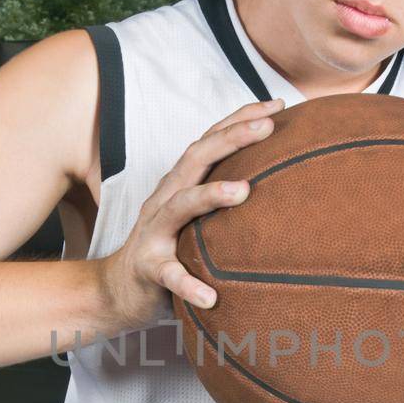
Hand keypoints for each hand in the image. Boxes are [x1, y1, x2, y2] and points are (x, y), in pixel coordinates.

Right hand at [103, 96, 285, 331]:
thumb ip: (226, 195)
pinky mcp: (149, 268)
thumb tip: (284, 181)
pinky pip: (169, 275)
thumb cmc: (172, 248)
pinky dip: (188, 284)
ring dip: (210, 195)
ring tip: (243, 191)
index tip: (277, 104)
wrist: (119, 290)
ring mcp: (154, 233)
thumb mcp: (197, 216)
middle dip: (232, 138)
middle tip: (268, 127)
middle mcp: (166, 198)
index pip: (210, 140)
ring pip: (179, 207)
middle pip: (196, 158)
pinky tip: (210, 297)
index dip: (240, 118)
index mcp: (181, 183)